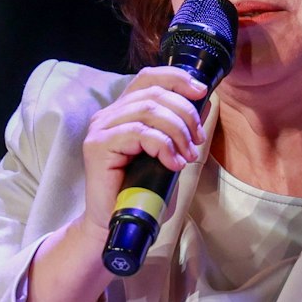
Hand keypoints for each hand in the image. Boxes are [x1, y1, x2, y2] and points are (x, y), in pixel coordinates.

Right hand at [77, 66, 208, 232]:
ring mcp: (100, 129)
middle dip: (185, 114)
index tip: (201, 92)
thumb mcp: (167, 154)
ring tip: (187, 156)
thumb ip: (178, 129)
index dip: (176, 78)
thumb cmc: (140, 193)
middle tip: (197, 141)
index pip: (147, 77)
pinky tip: (173, 163)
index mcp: (121, 112)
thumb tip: (204, 105)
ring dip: (177, 132)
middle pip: (153, 94)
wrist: (115, 223)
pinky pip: (140, 133)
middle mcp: (107, 115)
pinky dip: (163, 146)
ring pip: (149, 111)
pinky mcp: (98, 146)